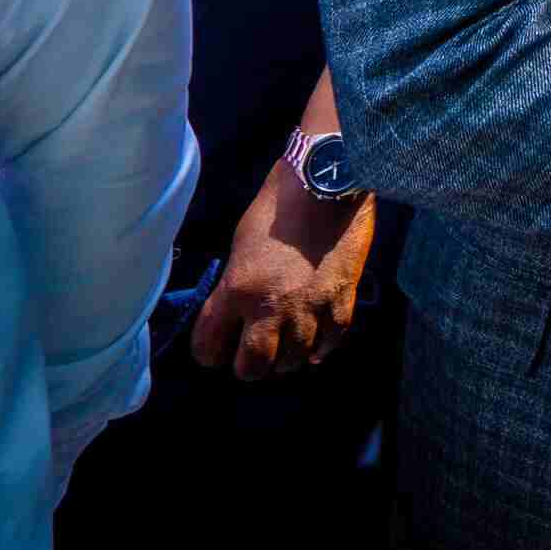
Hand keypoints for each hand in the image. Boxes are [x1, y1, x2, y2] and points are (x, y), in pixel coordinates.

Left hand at [190, 162, 377, 379]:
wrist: (326, 181)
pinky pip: (330, 342)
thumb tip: (240, 315)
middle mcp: (271, 307)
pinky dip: (321, 347)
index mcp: (237, 291)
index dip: (210, 351)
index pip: (208, 348)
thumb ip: (237, 287)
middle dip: (249, 365)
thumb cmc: (276, 207)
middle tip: (253, 351)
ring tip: (286, 346)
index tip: (217, 346)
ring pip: (294, 361)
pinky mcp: (341, 300)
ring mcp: (310, 307)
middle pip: (253, 367)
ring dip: (287, 357)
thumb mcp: (240, 248)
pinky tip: (315, 346)